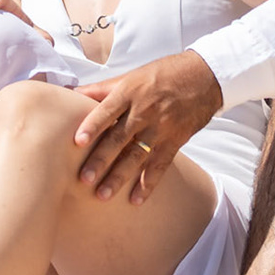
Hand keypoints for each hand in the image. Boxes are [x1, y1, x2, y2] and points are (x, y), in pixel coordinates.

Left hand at [72, 50, 222, 203]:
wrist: (205, 77)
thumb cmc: (163, 74)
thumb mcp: (131, 76)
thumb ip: (101, 88)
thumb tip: (70, 91)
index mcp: (130, 92)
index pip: (107, 110)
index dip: (92, 126)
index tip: (77, 142)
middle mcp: (145, 110)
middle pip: (119, 138)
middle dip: (101, 159)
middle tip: (84, 179)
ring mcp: (161, 127)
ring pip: (137, 155)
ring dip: (119, 177)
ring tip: (103, 195)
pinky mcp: (175, 140)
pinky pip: (160, 165)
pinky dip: (148, 184)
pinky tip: (136, 200)